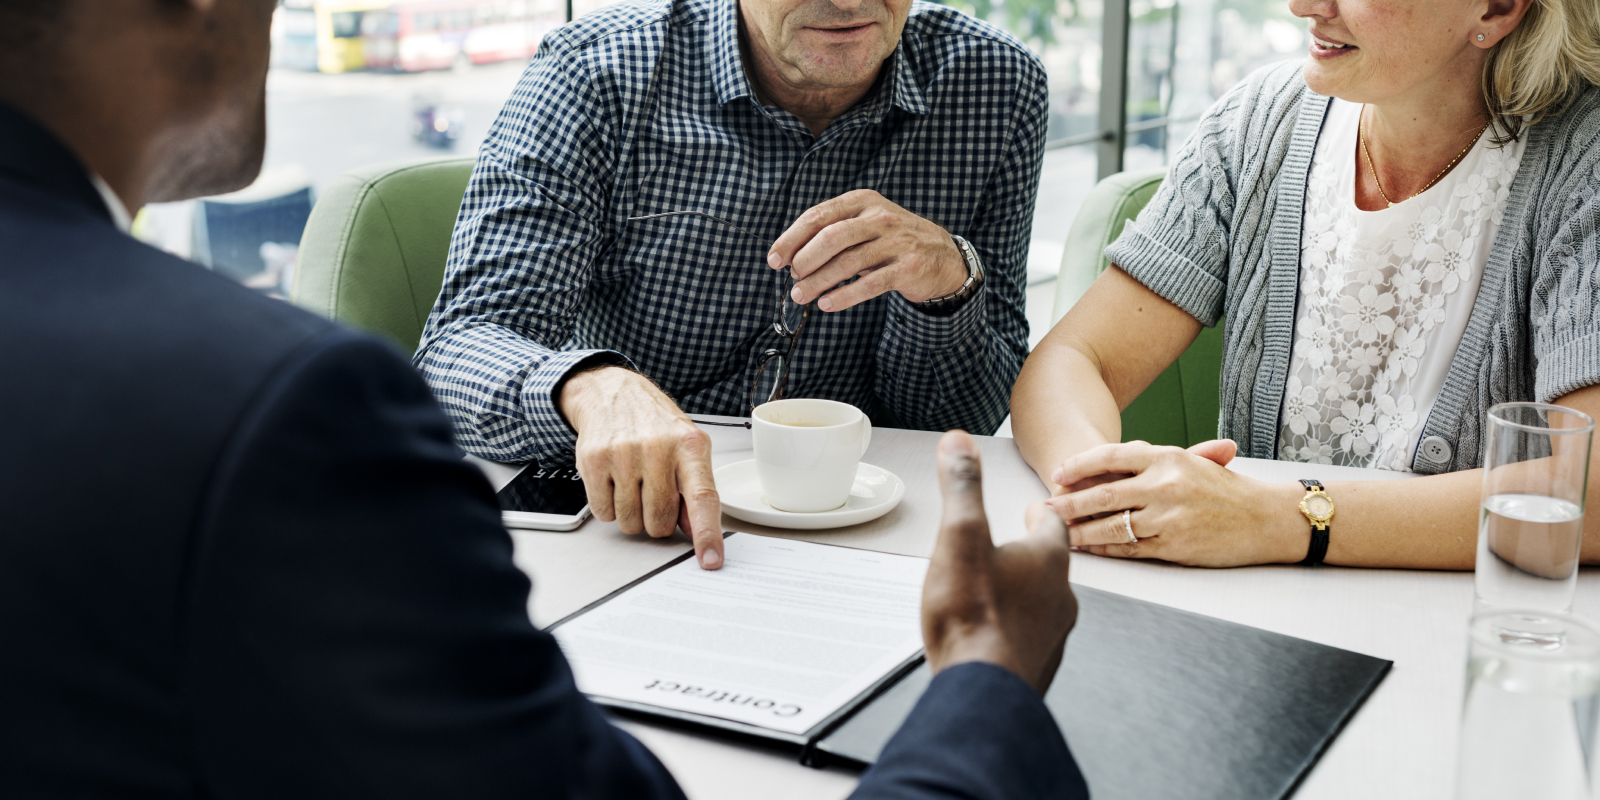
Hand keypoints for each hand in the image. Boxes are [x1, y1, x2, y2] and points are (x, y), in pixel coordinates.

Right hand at [560, 366, 723, 569]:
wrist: (614, 394)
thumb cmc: (655, 426)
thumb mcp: (686, 449)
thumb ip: (695, 490)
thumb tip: (698, 533)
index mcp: (690, 446)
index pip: (703, 498)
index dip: (708, 534)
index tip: (711, 560)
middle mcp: (658, 448)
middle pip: (660, 520)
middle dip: (657, 519)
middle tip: (653, 493)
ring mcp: (624, 454)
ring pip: (631, 522)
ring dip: (632, 514)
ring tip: (633, 483)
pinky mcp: (594, 460)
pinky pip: (604, 513)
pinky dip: (609, 507)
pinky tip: (614, 481)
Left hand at [767, 189, 967, 312]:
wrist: (942, 255)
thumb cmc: (892, 240)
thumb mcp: (865, 224)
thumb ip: (833, 233)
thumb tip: (791, 256)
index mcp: (863, 201)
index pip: (818, 216)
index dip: (792, 238)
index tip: (774, 258)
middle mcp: (880, 218)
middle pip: (831, 237)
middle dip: (804, 259)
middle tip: (792, 277)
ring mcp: (896, 242)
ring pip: (847, 263)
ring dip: (819, 282)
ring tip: (802, 295)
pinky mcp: (907, 268)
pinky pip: (869, 285)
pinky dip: (843, 296)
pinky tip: (827, 304)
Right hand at [921, 430, 1077, 693]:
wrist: (981, 691)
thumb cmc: (973, 616)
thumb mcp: (959, 537)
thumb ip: (962, 487)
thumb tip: (959, 442)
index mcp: (1046, 560)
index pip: (1053, 523)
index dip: (1040, 511)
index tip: (1032, 507)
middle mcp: (1059, 597)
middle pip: (1051, 564)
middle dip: (1032, 552)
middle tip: (1015, 543)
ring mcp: (1052, 635)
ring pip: (1043, 603)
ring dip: (1025, 591)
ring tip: (1000, 586)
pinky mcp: (1036, 665)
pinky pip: (1030, 637)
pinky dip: (1015, 627)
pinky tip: (994, 631)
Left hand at [1046, 440, 1304, 566]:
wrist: (1267, 518)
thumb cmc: (1229, 490)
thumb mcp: (1193, 464)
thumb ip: (1152, 463)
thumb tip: (1107, 467)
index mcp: (1168, 457)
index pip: (1111, 456)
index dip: (1079, 466)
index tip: (1058, 474)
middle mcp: (1165, 485)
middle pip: (1102, 494)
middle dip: (1068, 503)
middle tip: (1044, 508)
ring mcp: (1168, 517)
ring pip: (1111, 525)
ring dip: (1080, 531)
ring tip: (1057, 532)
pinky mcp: (1174, 545)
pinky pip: (1129, 548)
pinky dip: (1105, 549)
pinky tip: (1089, 549)